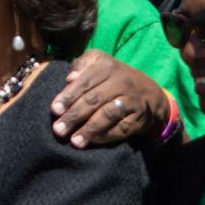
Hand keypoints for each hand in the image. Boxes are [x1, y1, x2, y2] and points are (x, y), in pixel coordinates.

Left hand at [50, 50, 169, 147]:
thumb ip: (81, 65)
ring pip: (108, 115)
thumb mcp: (99, 63)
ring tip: (74, 141)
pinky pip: (121, 128)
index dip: (68, 96)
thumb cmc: (113, 78)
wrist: (149, 93)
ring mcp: (132, 100)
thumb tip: (69, 78)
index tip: (54, 110)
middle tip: (58, 130)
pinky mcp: (140, 117)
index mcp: (107, 66)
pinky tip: (92, 141)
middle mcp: (121, 82)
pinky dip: (106, 136)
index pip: (84, 82)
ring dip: (89, 129)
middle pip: (93, 100)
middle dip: (74, 116)